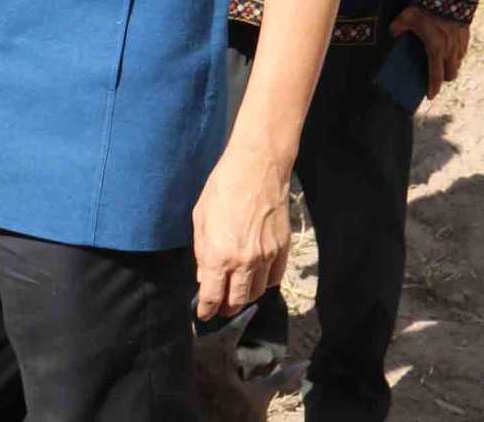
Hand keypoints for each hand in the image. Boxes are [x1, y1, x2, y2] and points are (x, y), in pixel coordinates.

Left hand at [192, 147, 291, 319]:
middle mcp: (244, 262)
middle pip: (237, 300)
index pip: (213, 296)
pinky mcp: (283, 249)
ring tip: (237, 295)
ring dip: (245, 298)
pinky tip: (256, 281)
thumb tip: (204, 277)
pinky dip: (264, 285)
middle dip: (226, 308)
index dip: (207, 310)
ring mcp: (266, 257)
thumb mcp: (200, 219)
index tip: (203, 315)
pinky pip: (274, 279)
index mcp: (219, 255)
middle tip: (220, 308)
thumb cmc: (222, 188)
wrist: (257, 168)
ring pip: (257, 293)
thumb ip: (201, 252)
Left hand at [390, 6, 470, 99]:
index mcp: (435, 49)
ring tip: (443, 62)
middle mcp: (450, 50)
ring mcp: (460, 43)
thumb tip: (394, 32)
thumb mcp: (406, 17)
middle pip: (451, 73)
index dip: (433, 88)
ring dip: (452, 66)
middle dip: (444, 77)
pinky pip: (463, 51)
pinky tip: (451, 48)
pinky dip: (458, 54)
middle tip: (436, 75)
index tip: (430, 96)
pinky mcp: (467, 35)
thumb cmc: (427, 8)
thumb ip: (398, 27)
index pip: (435, 75)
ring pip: (458, 63)